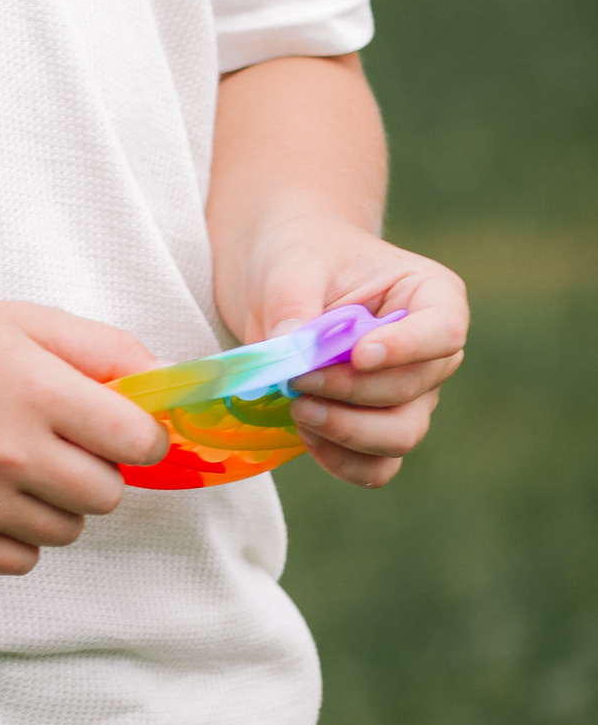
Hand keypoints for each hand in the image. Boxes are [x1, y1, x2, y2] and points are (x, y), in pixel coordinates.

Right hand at [0, 300, 167, 574]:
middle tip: (63, 438)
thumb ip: (106, 349)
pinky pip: (24, 560)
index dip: (142, 436)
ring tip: (23, 461)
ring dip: (60, 501)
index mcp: (37, 390)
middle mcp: (11, 451)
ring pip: (70, 531)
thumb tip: (170, 382)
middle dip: (98, 467)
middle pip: (108, 494)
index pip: (136, 442)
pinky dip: (21, 533)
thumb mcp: (30, 323)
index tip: (124, 428)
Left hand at [231, 219, 467, 487]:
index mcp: (430, 296)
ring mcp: (410, 396)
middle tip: (297, 378)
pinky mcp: (378, 428)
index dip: (406, 348)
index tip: (359, 354)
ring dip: (346, 430)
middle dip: (352, 390)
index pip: (444, 330)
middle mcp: (431, 352)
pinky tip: (305, 430)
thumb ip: (293, 305)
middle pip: (413, 389)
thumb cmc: (300, 258)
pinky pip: (377, 466)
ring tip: (298, 406)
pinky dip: (340, 459)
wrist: (280, 281)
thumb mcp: (291, 265)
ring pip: (400, 436)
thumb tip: (290, 356)